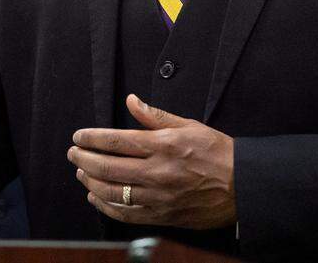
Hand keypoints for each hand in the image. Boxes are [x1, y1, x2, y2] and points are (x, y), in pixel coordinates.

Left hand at [67, 94, 235, 229]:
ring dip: (91, 182)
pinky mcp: (163, 216)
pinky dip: (107, 206)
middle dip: (83, 159)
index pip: (115, 140)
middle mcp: (157, 172)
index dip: (91, 138)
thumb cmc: (218, 153)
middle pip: (108, 166)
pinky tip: (96, 197)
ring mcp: (159, 197)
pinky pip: (127, 214)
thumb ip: (156, 116)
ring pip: (113, 192)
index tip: (78, 136)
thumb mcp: (189, 126)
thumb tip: (132, 100)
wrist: (244, 188)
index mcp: (163, 145)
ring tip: (81, 173)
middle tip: (73, 153)